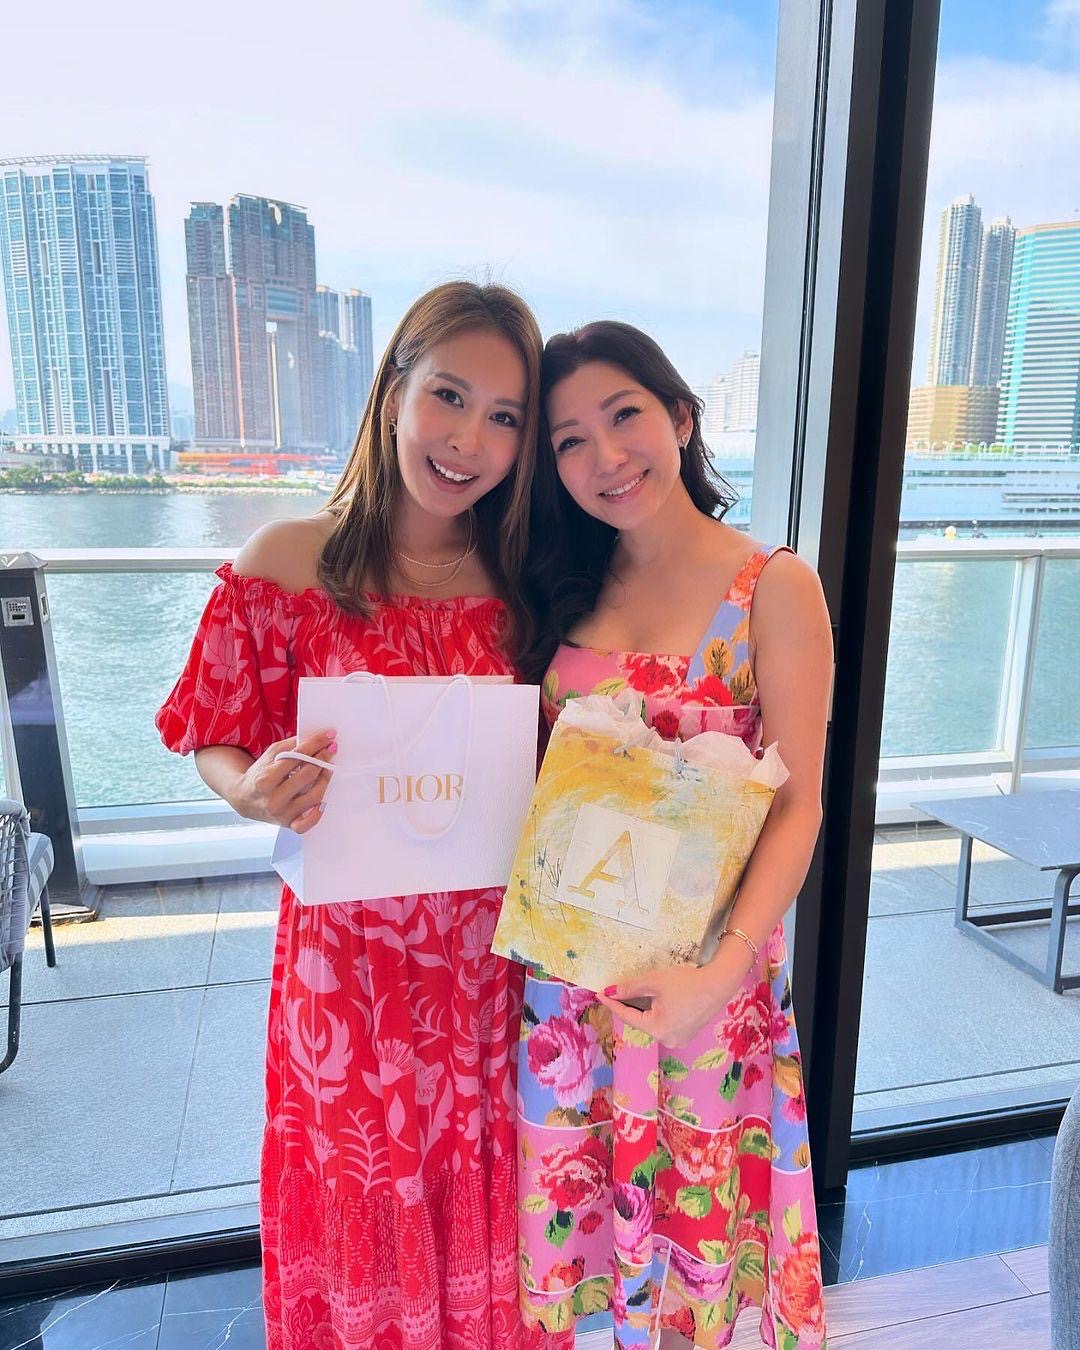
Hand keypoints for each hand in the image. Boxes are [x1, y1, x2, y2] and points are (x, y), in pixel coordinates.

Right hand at [231, 729, 335, 832]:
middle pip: (308, 775)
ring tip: (328, 770)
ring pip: (314, 797)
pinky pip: (306, 825)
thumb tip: (317, 739)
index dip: (316, 744)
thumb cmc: (260, 774)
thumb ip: (291, 746)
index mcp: (266, 778)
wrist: (244, 798)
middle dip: (323, 759)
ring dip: (325, 780)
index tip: (329, 736)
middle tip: (331, 750)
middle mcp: (273, 798)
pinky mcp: (287, 824)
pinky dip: (317, 814)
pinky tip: (322, 802)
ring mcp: (281, 813)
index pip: (298, 757)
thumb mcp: (270, 755)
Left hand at [597, 947, 750, 1048]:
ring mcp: (678, 1040)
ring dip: (642, 1010)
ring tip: (631, 995)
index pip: (627, 1016)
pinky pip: (663, 1025)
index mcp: (657, 1029)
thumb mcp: (654, 982)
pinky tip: (652, 1002)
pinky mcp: (686, 1034)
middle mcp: (667, 1039)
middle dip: (627, 1007)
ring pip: (651, 1023)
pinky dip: (655, 1014)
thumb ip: (631, 989)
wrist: (718, 984)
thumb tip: (612, 992)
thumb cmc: (687, 982)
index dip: (612, 1004)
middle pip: (639, 1021)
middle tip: (614, 992)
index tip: (599, 995)